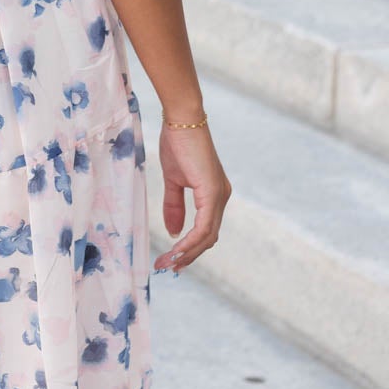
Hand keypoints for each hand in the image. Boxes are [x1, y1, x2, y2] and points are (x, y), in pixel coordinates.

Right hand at [153, 120, 231, 272]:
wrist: (182, 121)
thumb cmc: (178, 144)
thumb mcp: (173, 180)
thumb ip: (174, 206)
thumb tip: (173, 232)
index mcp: (214, 195)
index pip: (206, 231)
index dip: (189, 248)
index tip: (169, 259)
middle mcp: (222, 197)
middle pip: (209, 238)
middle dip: (188, 256)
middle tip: (167, 267)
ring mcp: (219, 196)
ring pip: (208, 236)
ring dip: (188, 252)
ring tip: (168, 263)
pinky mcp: (212, 192)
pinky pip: (204, 226)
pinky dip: (190, 241)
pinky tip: (176, 249)